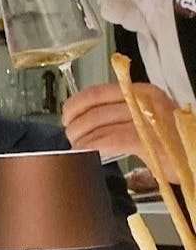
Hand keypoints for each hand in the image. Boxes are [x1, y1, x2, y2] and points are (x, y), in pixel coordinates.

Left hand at [63, 82, 178, 174]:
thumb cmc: (172, 142)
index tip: (66, 118)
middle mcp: (143, 101)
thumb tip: (87, 123)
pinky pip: (109, 140)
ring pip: (98, 125)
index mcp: (141, 93)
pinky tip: (87, 153)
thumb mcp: (146, 120)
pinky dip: (92, 146)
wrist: (195, 156)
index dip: (75, 106)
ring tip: (78, 148)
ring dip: (81, 139)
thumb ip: (120, 116)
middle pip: (94, 111)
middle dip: (75, 127)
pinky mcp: (147, 139)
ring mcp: (146, 119)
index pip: (96, 93)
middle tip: (72, 139)